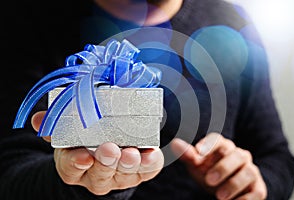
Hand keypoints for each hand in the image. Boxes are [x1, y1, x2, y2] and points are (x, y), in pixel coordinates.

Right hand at [32, 111, 163, 194]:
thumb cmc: (85, 139)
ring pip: (125, 173)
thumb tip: (38, 119)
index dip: (76, 163)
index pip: (71, 168)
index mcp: (75, 164)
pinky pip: (148, 170)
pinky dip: (151, 162)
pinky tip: (152, 154)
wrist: (106, 150)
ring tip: (132, 153)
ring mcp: (120, 174)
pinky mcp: (140, 171)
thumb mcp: (68, 132)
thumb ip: (56, 124)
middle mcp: (97, 174)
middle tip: (109, 149)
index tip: (83, 156)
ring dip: (129, 163)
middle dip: (105, 161)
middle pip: (100, 173)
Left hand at [171, 133, 266, 199]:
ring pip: (249, 172)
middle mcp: (239, 155)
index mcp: (222, 147)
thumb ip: (188, 155)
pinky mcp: (258, 187)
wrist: (226, 189)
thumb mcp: (197, 166)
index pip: (217, 140)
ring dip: (234, 184)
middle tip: (209, 180)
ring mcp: (250, 170)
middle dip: (223, 168)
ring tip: (220, 196)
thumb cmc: (210, 172)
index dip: (209, 144)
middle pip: (235, 155)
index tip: (198, 151)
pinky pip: (257, 191)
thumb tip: (175, 143)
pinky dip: (246, 198)